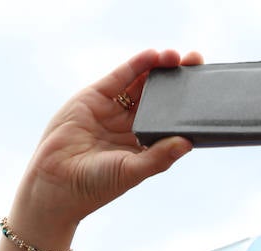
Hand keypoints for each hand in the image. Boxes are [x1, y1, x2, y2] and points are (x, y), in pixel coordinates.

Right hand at [11, 49, 201, 229]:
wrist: (55, 183)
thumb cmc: (96, 186)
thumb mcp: (132, 171)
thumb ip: (159, 156)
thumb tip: (187, 142)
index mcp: (143, 145)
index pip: (169, 120)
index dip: (185, 106)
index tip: (205, 91)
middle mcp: (130, 126)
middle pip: (159, 98)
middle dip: (177, 80)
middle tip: (197, 63)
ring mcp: (113, 110)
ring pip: (141, 84)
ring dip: (159, 68)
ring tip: (176, 57)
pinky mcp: (95, 97)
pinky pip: (120, 77)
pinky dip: (137, 65)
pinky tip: (153, 56)